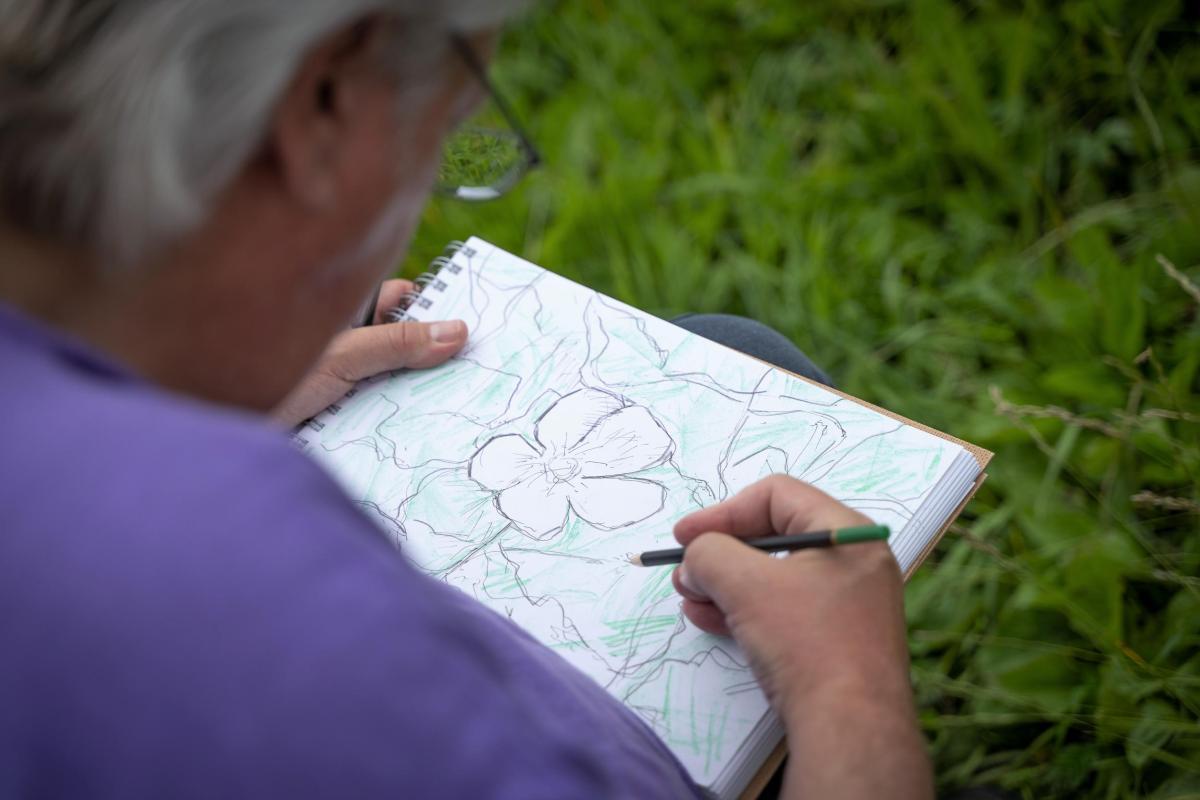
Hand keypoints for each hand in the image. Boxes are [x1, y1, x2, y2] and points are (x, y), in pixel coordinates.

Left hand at [273, 279, 467, 425]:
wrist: (211, 430)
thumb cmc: (257, 372)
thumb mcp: (342, 356)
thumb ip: (398, 343)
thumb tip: (458, 331)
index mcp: (341, 310)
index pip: (401, 299)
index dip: (436, 310)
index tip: (479, 326)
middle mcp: (343, 343)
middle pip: (405, 344)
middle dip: (437, 359)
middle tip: (483, 371)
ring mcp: (340, 382)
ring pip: (396, 384)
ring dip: (421, 399)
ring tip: (467, 408)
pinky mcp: (339, 420)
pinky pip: (381, 419)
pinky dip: (402, 429)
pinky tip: (429, 439)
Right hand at [673, 476, 931, 799]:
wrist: (849, 727)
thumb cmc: (807, 643)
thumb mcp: (746, 585)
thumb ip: (710, 554)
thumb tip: (696, 556)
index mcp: (846, 534)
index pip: (777, 496)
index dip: (724, 511)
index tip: (685, 535)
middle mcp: (851, 564)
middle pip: (772, 537)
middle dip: (719, 553)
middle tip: (684, 571)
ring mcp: (845, 605)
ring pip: (772, 578)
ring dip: (723, 584)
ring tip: (690, 599)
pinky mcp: (833, 641)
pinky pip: (781, 610)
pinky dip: (743, 610)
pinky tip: (708, 620)